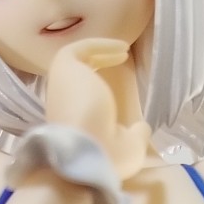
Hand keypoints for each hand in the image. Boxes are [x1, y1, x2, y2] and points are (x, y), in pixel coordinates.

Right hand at [44, 37, 150, 181]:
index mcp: (73, 126)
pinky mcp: (65, 68)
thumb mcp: (129, 150)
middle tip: (117, 61)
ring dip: (99, 53)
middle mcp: (63, 105)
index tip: (116, 93)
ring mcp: (62, 86)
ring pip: (75, 62)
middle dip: (94, 70)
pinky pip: (81, 50)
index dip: (96, 97)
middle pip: (75, 82)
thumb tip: (142, 127)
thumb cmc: (106, 158)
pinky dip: (101, 46)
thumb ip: (135, 136)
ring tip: (123, 51)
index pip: (79, 108)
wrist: (86, 153)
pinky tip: (123, 49)